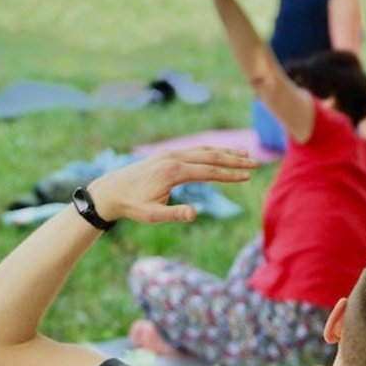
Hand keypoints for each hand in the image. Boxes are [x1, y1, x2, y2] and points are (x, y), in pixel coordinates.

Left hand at [88, 148, 257, 224]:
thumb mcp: (152, 216)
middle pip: (211, 156)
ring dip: (225, 152)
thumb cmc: (131, 206)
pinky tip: (221, 154)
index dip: (229, 174)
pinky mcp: (167, 155)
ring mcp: (170, 154)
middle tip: (254, 163)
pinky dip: (211, 151)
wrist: (111, 190)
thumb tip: (195, 213)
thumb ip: (174, 214)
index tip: (247, 177)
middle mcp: (173, 158)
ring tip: (244, 155)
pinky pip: (194, 150)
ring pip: (204, 150)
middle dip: (234, 160)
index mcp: (172, 172)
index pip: (208, 171)